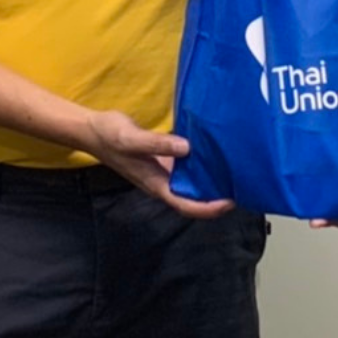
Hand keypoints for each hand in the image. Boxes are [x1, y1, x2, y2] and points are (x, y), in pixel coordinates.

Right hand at [79, 109, 232, 218]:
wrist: (94, 129)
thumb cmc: (110, 135)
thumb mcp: (132, 138)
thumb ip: (157, 143)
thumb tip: (186, 148)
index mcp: (155, 184)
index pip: (185, 205)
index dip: (207, 208)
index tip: (228, 203)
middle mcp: (162, 182)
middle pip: (193, 200)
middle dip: (216, 200)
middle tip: (242, 188)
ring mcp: (163, 172)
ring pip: (191, 185)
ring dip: (211, 184)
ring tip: (236, 174)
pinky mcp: (165, 160)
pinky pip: (187, 168)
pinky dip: (202, 166)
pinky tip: (216, 154)